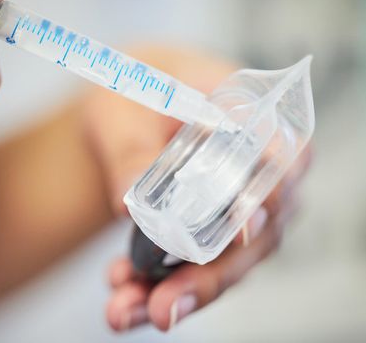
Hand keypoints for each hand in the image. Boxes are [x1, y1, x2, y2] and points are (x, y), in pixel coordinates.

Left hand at [82, 47, 311, 330]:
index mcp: (253, 117)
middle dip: (206, 277)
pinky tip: (124, 295)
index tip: (241, 230)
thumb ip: (130, 151)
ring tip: (124, 310)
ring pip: (226, 264)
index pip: (280, 159)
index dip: (266, 196)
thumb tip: (131, 206)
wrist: (129, 111)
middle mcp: (260, 170)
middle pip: (255, 232)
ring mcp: (243, 208)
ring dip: (177, 293)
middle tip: (161, 307)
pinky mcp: (217, 234)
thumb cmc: (137, 93)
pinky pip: (199, 269)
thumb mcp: (123, 110)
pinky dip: (161, 288)